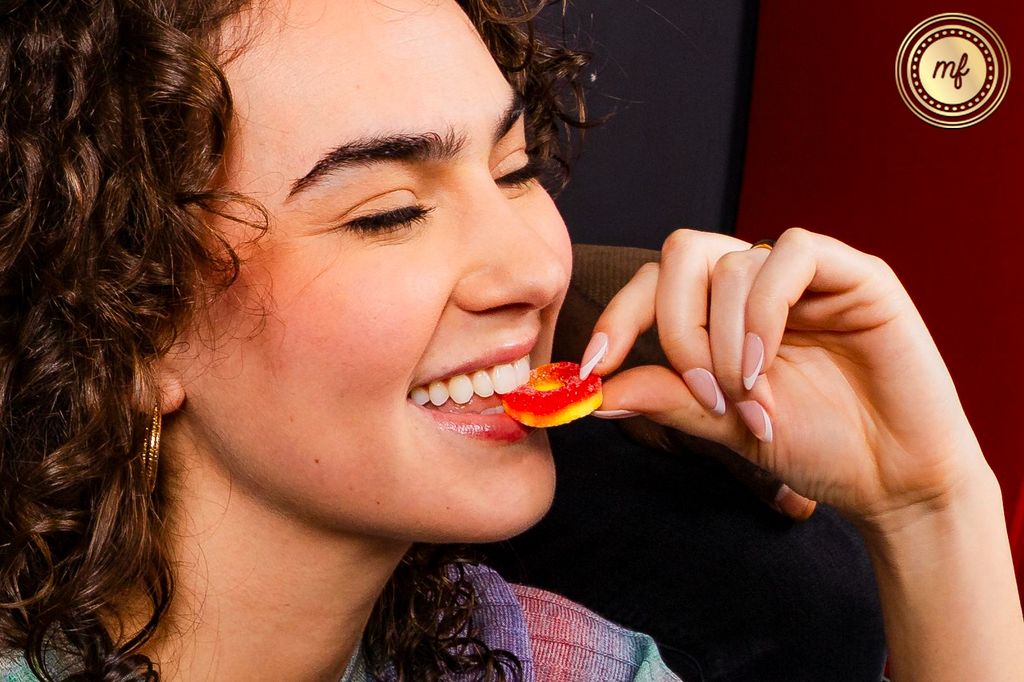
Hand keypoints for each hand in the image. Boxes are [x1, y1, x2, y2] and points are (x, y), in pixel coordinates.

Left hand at [584, 227, 989, 527]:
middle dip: (674, 328)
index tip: (592, 369)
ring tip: (749, 398)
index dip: (617, 317)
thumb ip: (664, 396)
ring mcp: (805, 275)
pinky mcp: (855, 273)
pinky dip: (763, 313)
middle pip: (680, 255)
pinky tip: (768, 366)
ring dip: (725, 341)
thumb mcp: (720, 424)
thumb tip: (591, 390)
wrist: (890, 479)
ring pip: (729, 263)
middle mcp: (758, 284)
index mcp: (723, 312)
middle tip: (700, 392)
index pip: (654, 284)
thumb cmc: (811, 447)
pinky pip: (788, 256)